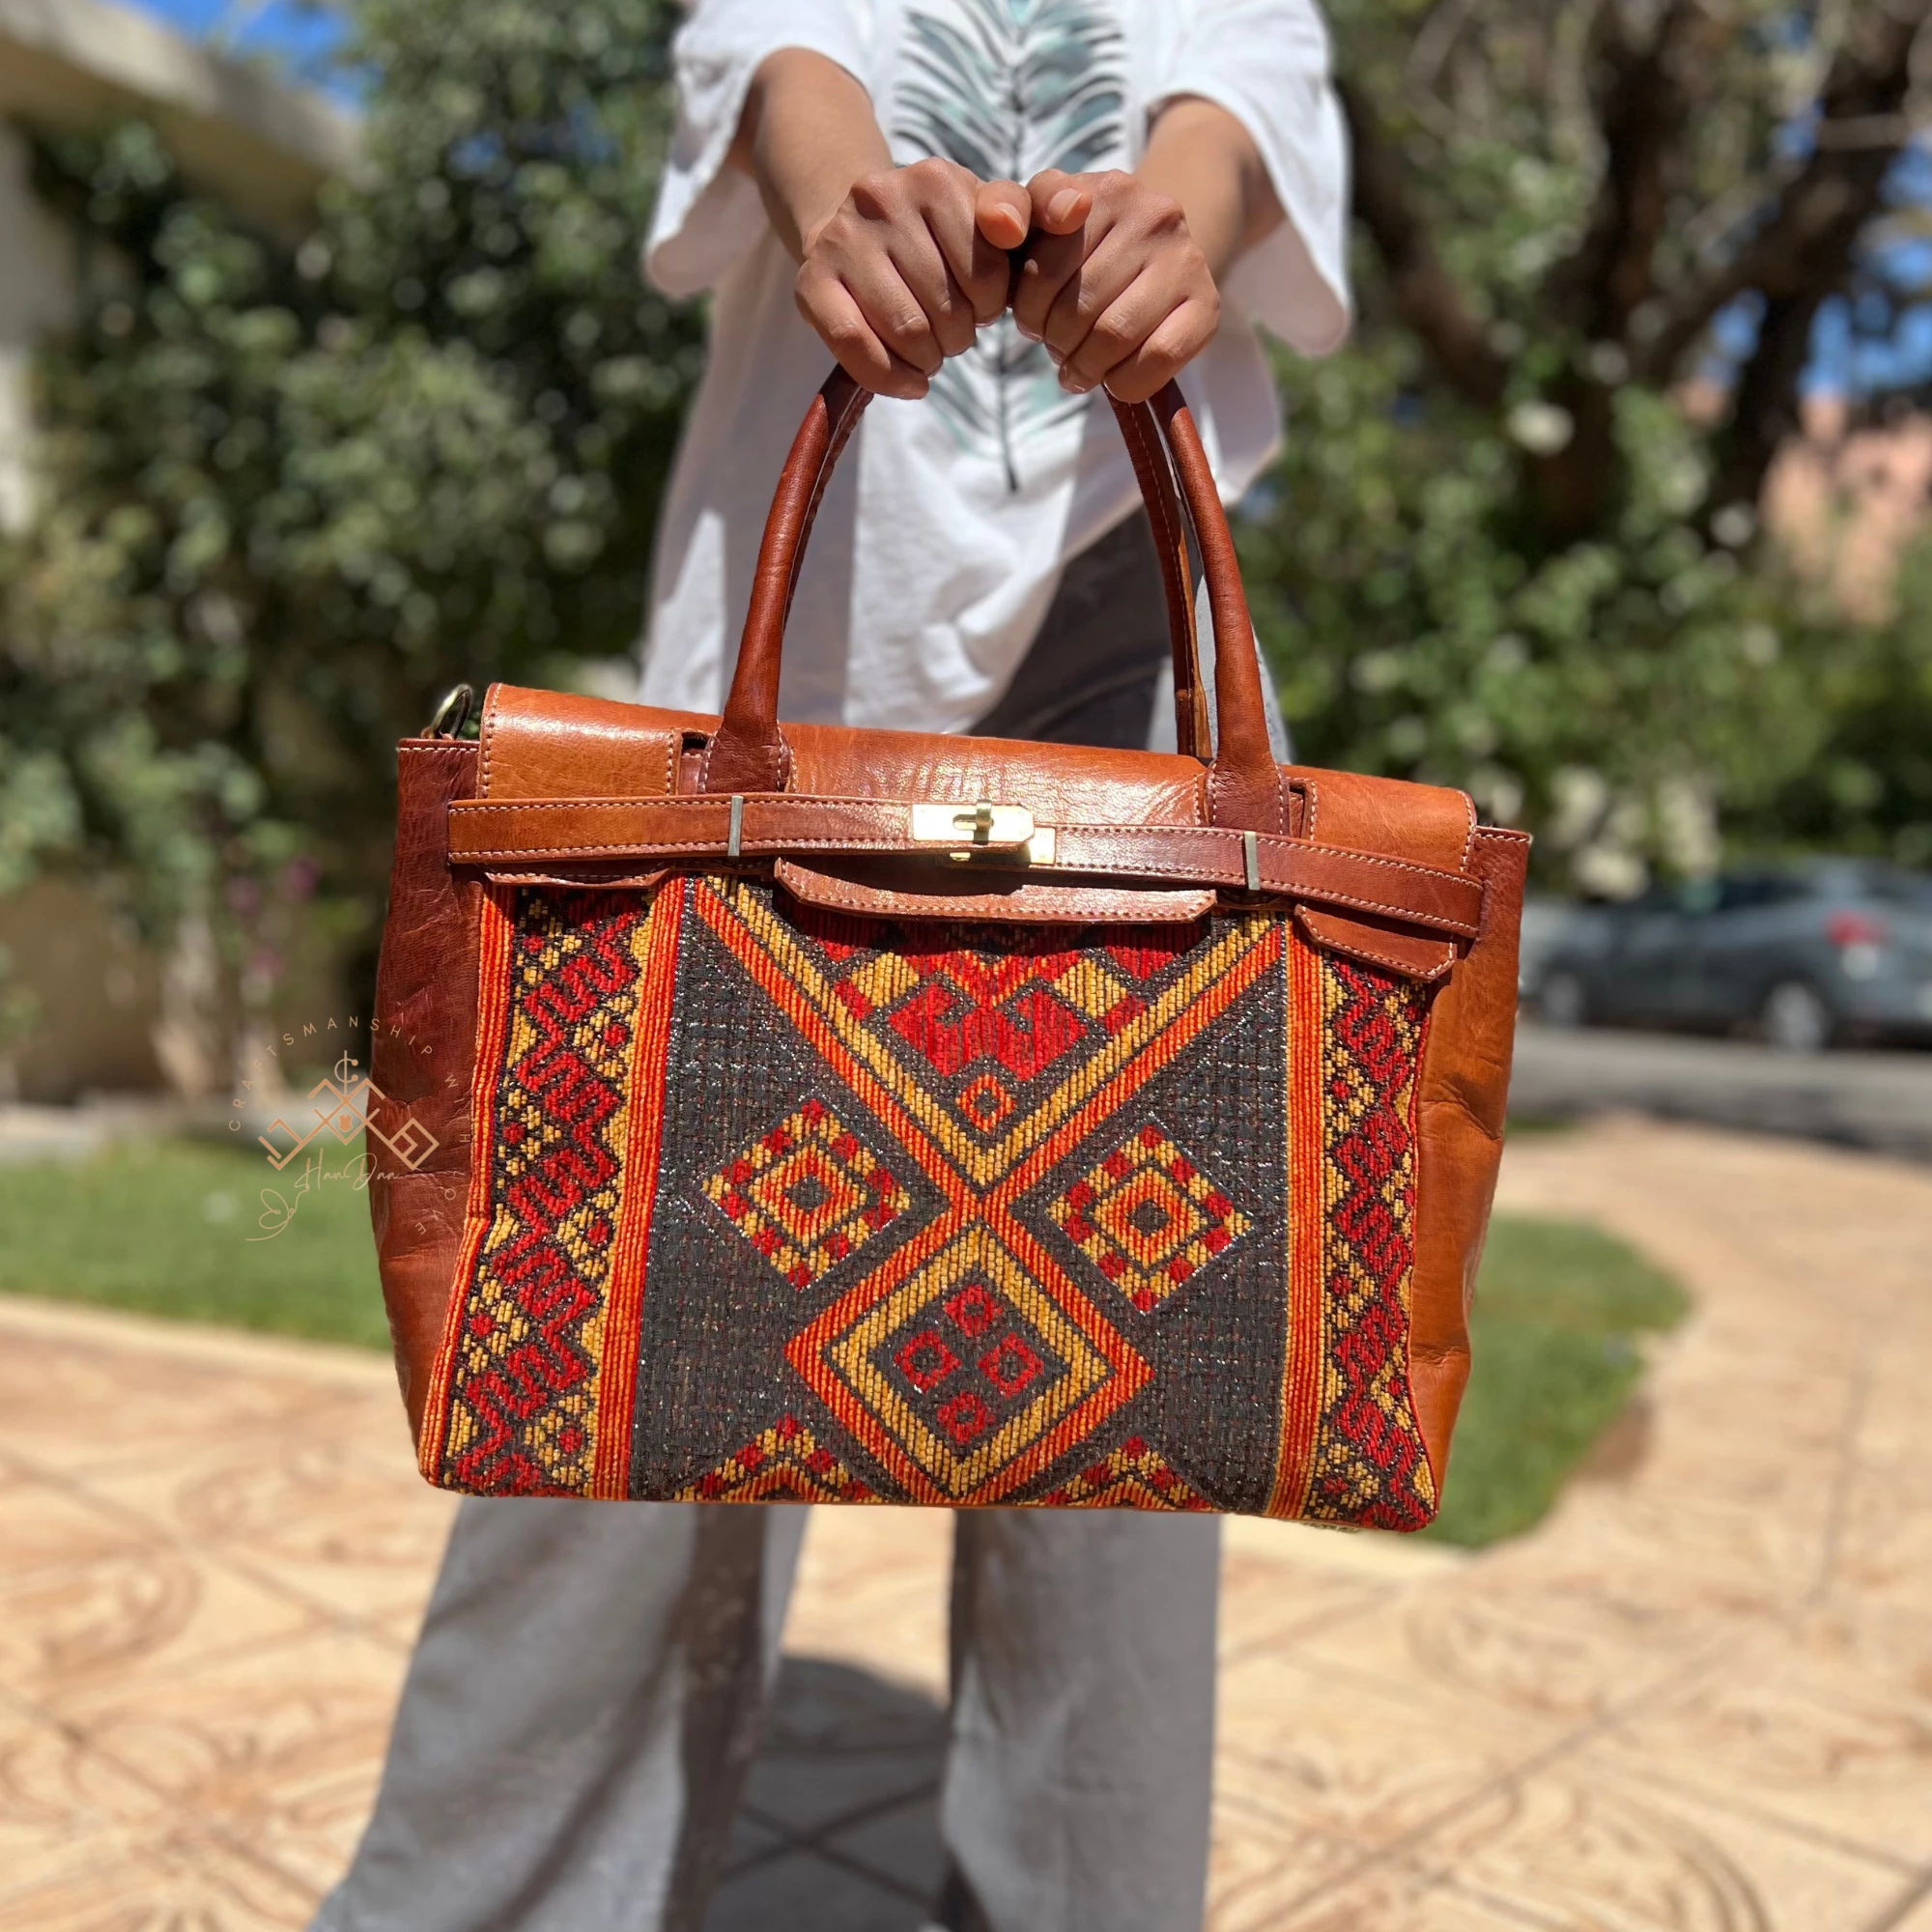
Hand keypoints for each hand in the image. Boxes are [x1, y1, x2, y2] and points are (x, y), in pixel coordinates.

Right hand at [796, 158, 1031, 399]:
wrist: (857, 228)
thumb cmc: (935, 234)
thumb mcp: (981, 212)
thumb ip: (1017, 209)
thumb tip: (1009, 227)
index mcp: (934, 180)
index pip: (983, 274)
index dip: (988, 308)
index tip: (980, 308)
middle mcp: (882, 198)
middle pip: (942, 306)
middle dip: (957, 337)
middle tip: (951, 335)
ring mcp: (841, 239)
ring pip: (904, 329)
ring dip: (927, 359)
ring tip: (929, 351)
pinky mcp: (810, 281)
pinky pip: (853, 343)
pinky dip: (889, 377)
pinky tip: (909, 381)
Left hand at [1012, 169, 1221, 403]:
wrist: (1161, 250)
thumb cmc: (1084, 245)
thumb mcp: (1041, 219)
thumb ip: (1003, 209)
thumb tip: (1004, 227)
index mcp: (1105, 189)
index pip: (1043, 274)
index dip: (1029, 311)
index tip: (1032, 317)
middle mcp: (1153, 214)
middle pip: (1079, 309)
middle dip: (1056, 342)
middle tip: (1058, 345)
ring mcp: (1186, 259)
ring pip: (1115, 336)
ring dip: (1087, 367)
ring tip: (1080, 364)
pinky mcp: (1208, 305)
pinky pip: (1158, 357)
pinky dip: (1126, 382)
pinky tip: (1115, 377)